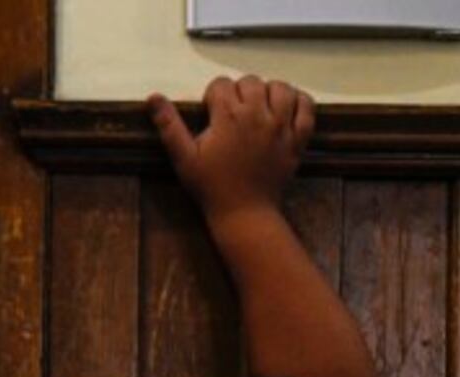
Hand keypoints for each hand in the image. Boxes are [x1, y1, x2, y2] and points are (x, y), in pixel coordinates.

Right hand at [149, 76, 314, 219]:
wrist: (243, 212)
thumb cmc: (210, 186)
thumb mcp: (183, 157)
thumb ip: (169, 125)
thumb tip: (153, 97)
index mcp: (229, 117)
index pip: (221, 84)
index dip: (213, 95)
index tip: (211, 113)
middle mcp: (258, 115)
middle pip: (251, 82)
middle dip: (239, 91)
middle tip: (232, 112)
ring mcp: (282, 125)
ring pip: (281, 88)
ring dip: (269, 91)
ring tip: (259, 106)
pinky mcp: (298, 138)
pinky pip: (307, 107)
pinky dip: (299, 101)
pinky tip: (286, 107)